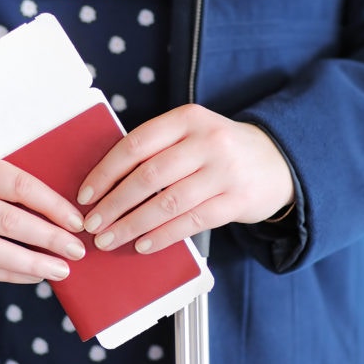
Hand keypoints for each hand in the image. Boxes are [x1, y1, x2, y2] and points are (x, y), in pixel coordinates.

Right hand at [0, 150, 86, 282]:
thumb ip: (7, 186)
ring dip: (32, 263)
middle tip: (75, 249)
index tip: (75, 221)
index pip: (17, 185)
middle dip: (48, 238)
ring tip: (59, 269)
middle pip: (8, 221)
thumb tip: (57, 213)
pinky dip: (9, 275)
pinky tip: (32, 275)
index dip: (51, 205)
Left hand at [76, 104, 293, 254]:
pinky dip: (163, 236)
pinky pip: (192, 221)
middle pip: (148, 176)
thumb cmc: (220, 150)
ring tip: (110, 239)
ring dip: (132, 225)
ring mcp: (224, 171)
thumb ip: (157, 148)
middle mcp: (207, 141)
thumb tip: (106, 183)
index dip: (105, 172)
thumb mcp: (192, 134)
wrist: (277, 161)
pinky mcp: (236, 200)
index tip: (85, 194)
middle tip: (92, 224)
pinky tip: (143, 244)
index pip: (136, 145)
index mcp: (187, 118)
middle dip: (114, 204)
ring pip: (168, 203)